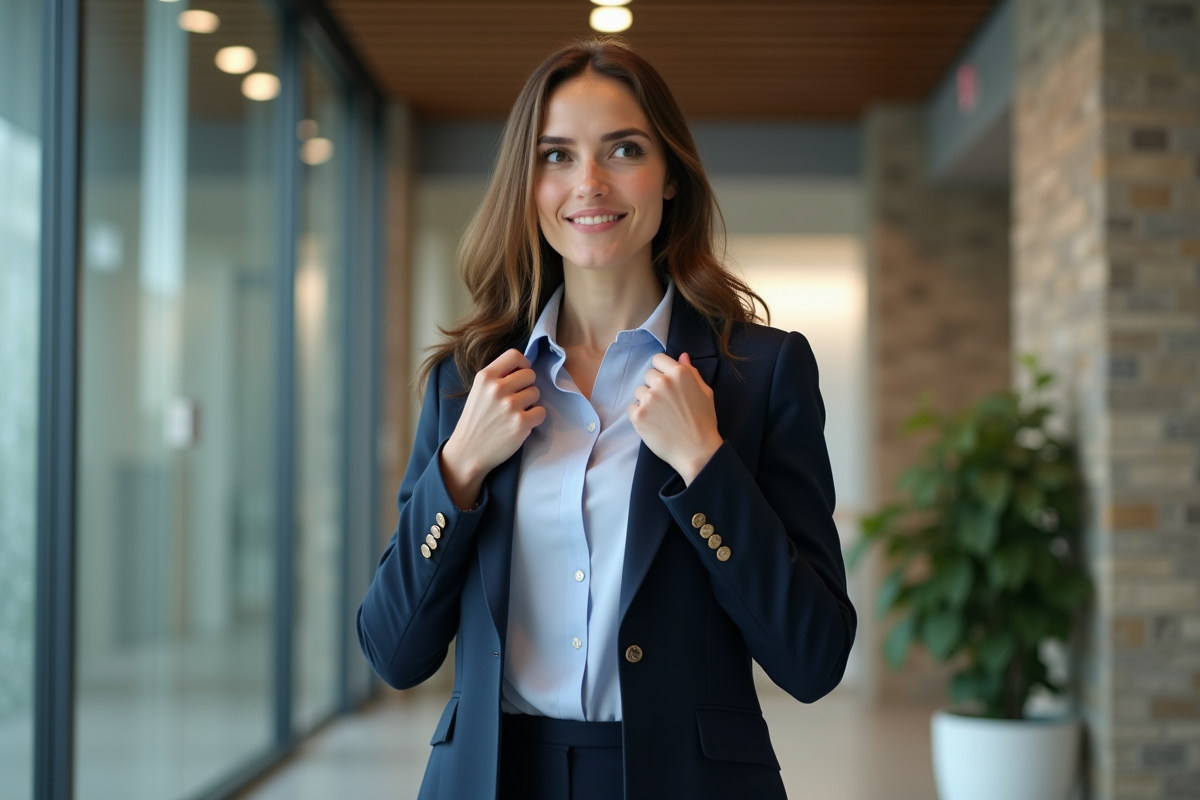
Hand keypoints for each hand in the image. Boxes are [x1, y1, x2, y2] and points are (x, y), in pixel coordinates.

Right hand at [441, 349, 545, 508]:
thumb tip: (524, 368)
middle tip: (516, 400)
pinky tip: (521, 424)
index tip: (520, 375)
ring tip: (515, 413)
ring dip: (530, 403)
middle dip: (527, 386)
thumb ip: (497, 377)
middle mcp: (497, 388)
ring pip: (536, 393)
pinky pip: (541, 412)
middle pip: (530, 374)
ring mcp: (510, 406)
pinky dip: (534, 419)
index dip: (522, 364)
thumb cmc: (475, 421)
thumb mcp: (478, 391)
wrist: (467, 452)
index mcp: (485, 377)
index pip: (515, 355)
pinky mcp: (521, 423)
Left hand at [628, 352, 722, 484]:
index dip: (661, 369)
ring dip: (646, 400)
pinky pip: (632, 407)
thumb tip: (682, 356)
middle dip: (655, 385)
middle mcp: (662, 383)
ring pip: (639, 391)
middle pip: (648, 375)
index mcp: (679, 374)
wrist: (696, 450)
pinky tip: (653, 423)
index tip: (666, 381)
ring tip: (660, 414)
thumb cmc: (704, 422)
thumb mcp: (705, 392)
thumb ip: (692, 372)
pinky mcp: (638, 415)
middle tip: (666, 402)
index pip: (658, 359)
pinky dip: (640, 414)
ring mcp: (648, 399)